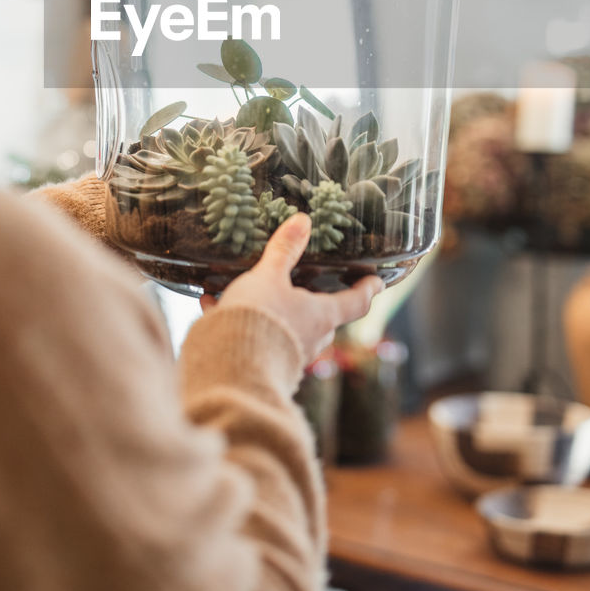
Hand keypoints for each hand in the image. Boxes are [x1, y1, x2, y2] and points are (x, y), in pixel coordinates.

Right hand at [201, 213, 384, 366]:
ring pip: (288, 332)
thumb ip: (283, 250)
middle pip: (323, 320)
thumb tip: (302, 221)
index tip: (377, 282)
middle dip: (317, 305)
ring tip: (244, 293)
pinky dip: (238, 323)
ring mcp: (288, 358)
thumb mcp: (268, 276)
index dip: (367, 289)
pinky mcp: (262, 368)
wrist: (230, 369)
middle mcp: (310, 340)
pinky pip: (255, 340)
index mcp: (321, 316)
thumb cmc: (259, 318)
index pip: (355, 302)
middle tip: (309, 288)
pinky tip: (212, 307)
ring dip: (272, 314)